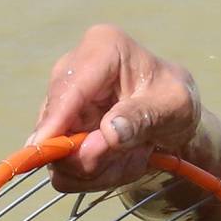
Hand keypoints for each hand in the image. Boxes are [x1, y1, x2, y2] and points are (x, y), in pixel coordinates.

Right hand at [28, 24, 220, 192]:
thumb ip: (143, 118)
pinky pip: (63, 163)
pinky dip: (93, 172)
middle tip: (130, 160)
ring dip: (96, 167)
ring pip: (58, 148)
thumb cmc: (176, 101)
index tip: (45, 147)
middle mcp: (73, 67)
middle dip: (89, 153)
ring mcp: (62, 97)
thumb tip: (110, 133)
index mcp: (103, 48)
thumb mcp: (175, 107)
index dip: (55, 121)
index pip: (70, 88)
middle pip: (56, 122)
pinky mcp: (58, 123)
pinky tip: (120, 161)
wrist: (171, 115)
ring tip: (134, 156)